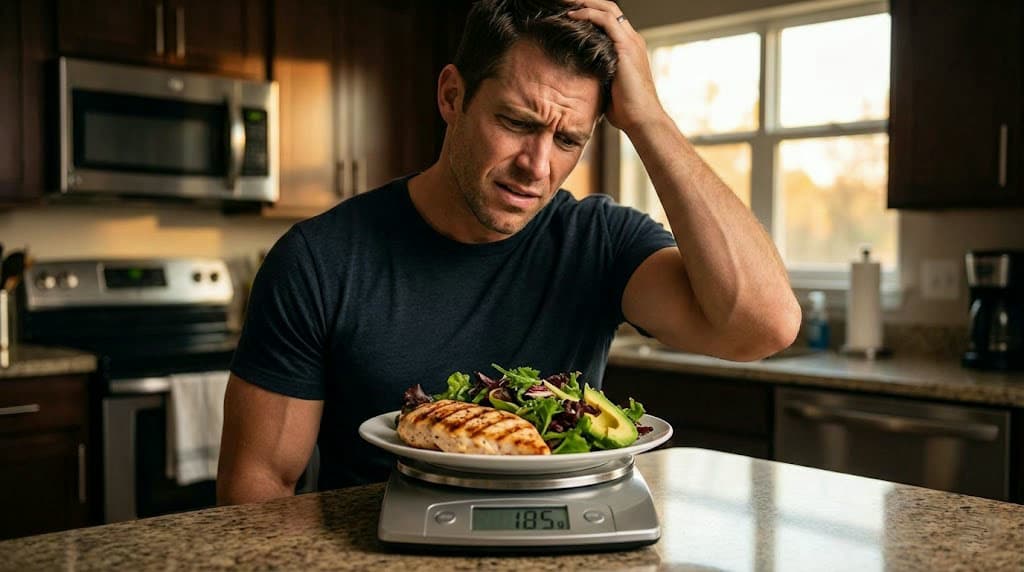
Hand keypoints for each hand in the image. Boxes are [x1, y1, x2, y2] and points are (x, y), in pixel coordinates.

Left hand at [566, 0, 664, 131]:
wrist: (642, 119)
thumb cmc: (625, 110)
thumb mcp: (607, 87)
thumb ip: (597, 74)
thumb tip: (576, 77)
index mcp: (629, 47)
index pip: (609, 19)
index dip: (590, 11)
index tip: (568, 11)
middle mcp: (632, 39)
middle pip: (608, 8)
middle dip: (585, 1)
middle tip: (564, 0)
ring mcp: (631, 41)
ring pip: (607, 8)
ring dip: (584, 2)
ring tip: (565, 1)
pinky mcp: (626, 47)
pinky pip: (606, 20)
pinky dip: (588, 14)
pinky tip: (572, 15)